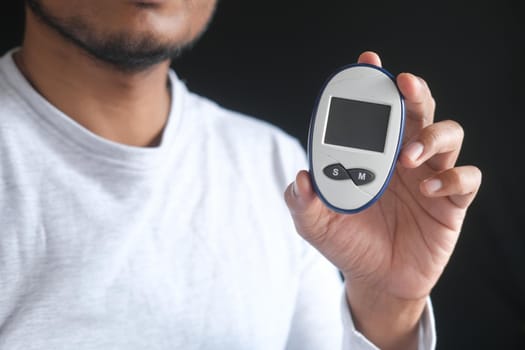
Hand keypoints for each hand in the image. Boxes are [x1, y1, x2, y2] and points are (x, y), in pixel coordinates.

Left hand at [284, 51, 481, 348]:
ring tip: (407, 158)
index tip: (368, 63)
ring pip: (449, 134)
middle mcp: (402, 158)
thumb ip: (303, 202)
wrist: (375, 280)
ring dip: (431, 136)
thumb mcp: (315, 225)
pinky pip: (467, 178)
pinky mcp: (451, 202)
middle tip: (402, 85)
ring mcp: (429, 176)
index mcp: (371, 155)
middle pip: (418, 110)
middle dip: (413, 92)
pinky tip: (429, 191)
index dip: (374, 85)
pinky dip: (453, 178)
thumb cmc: (347, 244)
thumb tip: (301, 178)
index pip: (376, 111)